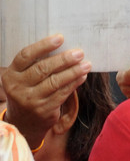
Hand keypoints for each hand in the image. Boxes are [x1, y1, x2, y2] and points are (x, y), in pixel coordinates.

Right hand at [1, 35, 91, 150]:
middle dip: (63, 60)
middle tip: (79, 53)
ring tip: (86, 64)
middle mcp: (17, 88)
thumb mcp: (24, 77)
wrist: (24, 122)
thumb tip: (65, 46)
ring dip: (73, 72)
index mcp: (11, 74)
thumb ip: (36, 63)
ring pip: (54, 82)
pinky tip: (82, 76)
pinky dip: (74, 83)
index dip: (43, 46)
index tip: (60, 38)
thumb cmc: (29, 90)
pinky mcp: (43, 110)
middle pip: (42, 69)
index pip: (25, 56)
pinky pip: (62, 94)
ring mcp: (29, 100)